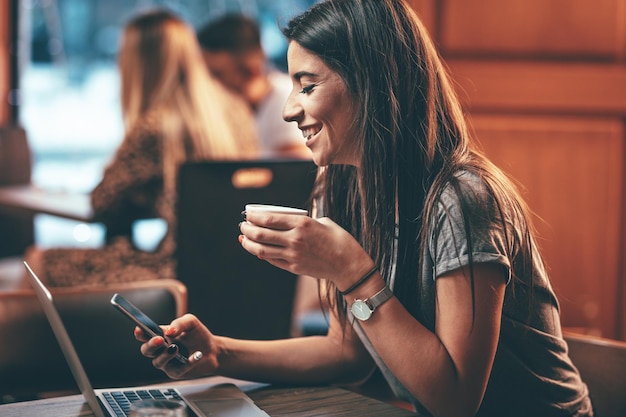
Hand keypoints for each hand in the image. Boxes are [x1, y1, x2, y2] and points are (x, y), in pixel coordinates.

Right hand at [134, 314, 217, 378]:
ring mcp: (167, 362)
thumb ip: (179, 323)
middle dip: (151, 345)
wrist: (213, 350)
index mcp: (161, 336)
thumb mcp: (191, 323)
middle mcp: (161, 350)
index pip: (145, 335)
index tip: (139, 330)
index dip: (140, 333)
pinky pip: (178, 370)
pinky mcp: (177, 372)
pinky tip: (197, 355)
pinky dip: (188, 362)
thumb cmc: (198, 335)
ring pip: (158, 362)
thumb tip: (168, 331)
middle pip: (146, 350)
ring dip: (165, 355)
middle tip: (160, 340)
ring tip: (175, 348)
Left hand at [239, 211, 373, 287]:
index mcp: (302, 224)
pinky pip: (271, 260)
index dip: (254, 216)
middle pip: (261, 234)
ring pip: (261, 249)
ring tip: (244, 238)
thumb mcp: (322, 221)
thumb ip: (302, 221)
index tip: (248, 214)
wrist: (348, 264)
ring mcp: (293, 255)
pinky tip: (257, 250)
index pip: (269, 219)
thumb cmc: (338, 239)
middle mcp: (294, 239)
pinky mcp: (293, 267)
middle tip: (243, 226)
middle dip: (247, 229)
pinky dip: (261, 254)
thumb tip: (285, 221)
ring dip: (248, 243)